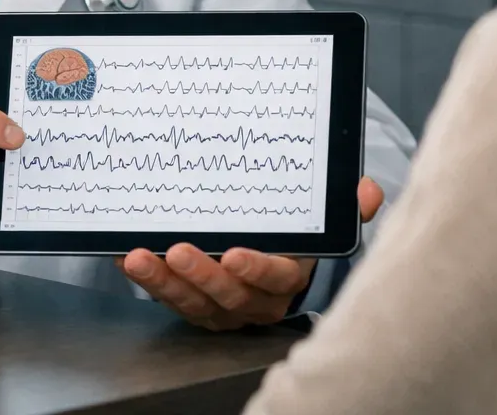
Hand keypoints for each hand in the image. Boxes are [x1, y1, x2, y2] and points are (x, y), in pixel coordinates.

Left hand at [119, 176, 384, 329]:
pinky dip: (148, 281)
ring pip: (192, 301)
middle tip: (178, 251)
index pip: (275, 279)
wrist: (272, 264)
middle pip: (227, 295)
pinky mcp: (193, 304)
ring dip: (163, 282)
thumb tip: (368, 191)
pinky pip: (169, 297)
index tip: (236, 255)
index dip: (256, 270)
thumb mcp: (321, 221)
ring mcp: (221, 305)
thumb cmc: (294, 239)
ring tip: (140, 260)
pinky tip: (128, 261)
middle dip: (201, 275)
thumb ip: (345, 206)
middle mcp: (254, 299)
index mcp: (287, 277)